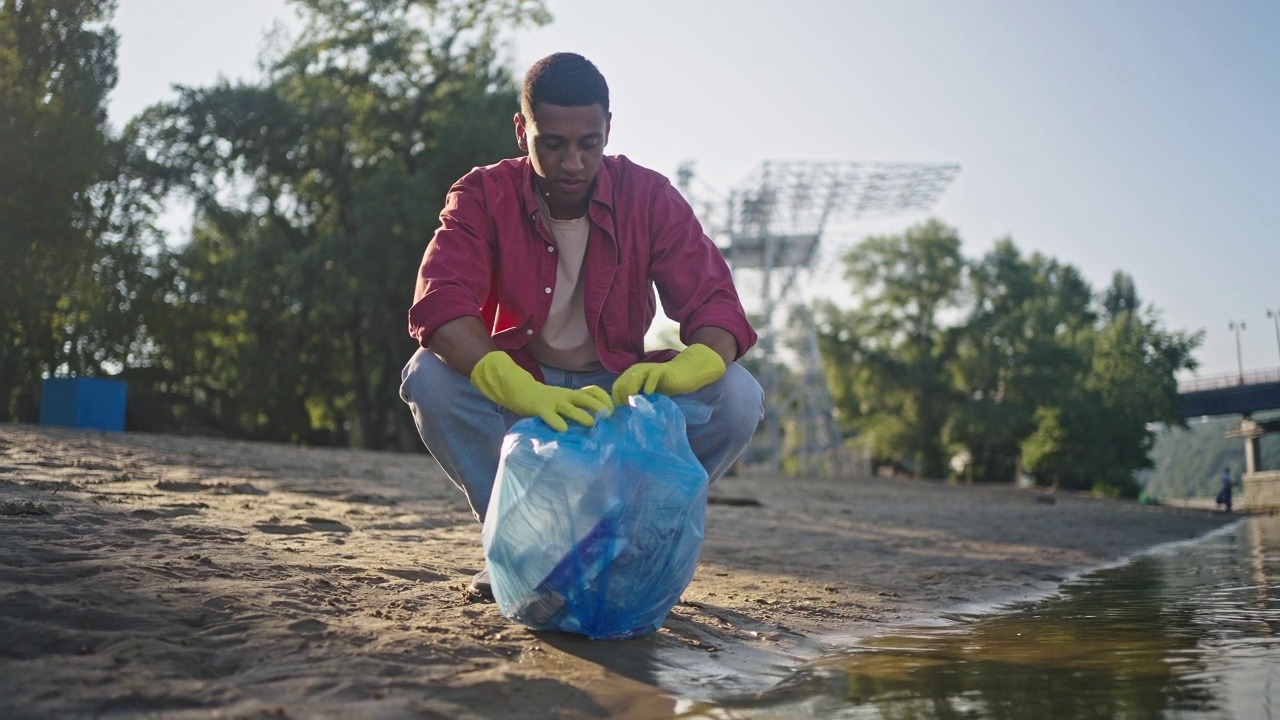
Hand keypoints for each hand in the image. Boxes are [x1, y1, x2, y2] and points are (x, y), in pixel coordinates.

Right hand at [470, 351, 611, 431]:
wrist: (521, 392)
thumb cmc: (546, 402)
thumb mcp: (564, 402)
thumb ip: (577, 410)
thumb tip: (596, 425)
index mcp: (572, 394)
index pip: (593, 391)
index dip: (605, 399)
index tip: (613, 410)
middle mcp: (565, 396)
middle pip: (585, 397)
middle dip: (598, 406)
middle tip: (609, 417)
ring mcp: (553, 401)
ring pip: (569, 407)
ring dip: (581, 415)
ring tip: (590, 423)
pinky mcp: (540, 408)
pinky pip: (550, 415)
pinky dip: (557, 422)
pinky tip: (563, 430)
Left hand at [611, 343, 726, 404]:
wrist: (684, 374)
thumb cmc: (665, 386)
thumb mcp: (648, 395)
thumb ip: (637, 400)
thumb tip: (626, 417)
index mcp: (631, 375)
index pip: (616, 388)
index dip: (616, 401)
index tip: (622, 415)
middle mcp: (636, 370)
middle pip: (621, 383)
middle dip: (622, 399)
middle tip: (628, 413)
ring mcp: (648, 368)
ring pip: (633, 379)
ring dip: (632, 393)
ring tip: (635, 406)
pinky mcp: (661, 369)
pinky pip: (652, 375)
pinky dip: (648, 385)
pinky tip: (649, 394)